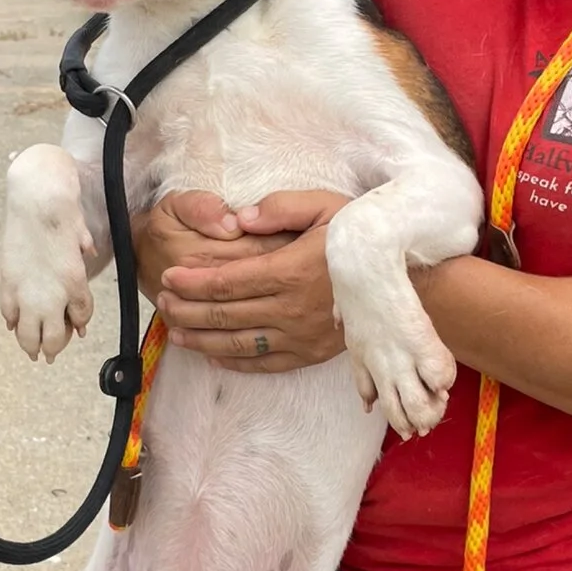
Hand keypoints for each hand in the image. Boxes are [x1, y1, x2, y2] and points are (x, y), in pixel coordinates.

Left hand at [154, 189, 353, 373]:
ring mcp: (300, 336)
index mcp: (289, 271)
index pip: (226, 281)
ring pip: (237, 343)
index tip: (169, 277)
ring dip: (201, 338)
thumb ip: (281, 207)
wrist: (408, 284)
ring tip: (177, 331)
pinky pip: (265, 363)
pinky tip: (214, 356)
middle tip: (163, 301)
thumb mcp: (327, 207)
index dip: (192, 282)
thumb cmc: (365, 241)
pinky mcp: (311, 354)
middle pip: (224, 314)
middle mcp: (290, 309)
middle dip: (186, 309)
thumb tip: (238, 219)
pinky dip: (235, 362)